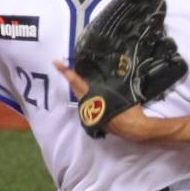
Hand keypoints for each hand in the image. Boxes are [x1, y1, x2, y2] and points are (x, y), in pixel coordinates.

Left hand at [53, 60, 169, 141]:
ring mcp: (89, 115)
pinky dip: (90, 99)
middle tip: (70, 69)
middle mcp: (87, 105)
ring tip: (86, 80)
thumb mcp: (120, 90)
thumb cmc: (127, 107)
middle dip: (72, 79)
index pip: (75, 80)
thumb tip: (106, 76)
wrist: (134, 128)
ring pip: (82, 98)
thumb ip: (110, 83)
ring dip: (82, 90)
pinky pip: (88, 106)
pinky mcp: (94, 121)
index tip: (55, 62)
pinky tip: (97, 97)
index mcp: (91, 96)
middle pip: (75, 89)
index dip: (65, 71)